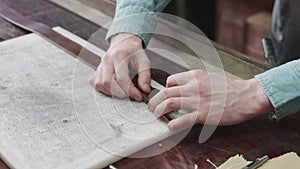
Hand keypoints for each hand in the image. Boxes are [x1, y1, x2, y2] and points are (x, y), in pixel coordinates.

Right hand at [90, 33, 150, 100]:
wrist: (124, 42)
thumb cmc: (133, 52)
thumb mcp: (143, 61)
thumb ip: (145, 76)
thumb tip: (145, 89)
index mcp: (119, 56)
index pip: (122, 78)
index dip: (130, 90)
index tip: (138, 96)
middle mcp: (107, 60)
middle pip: (107, 83)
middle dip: (119, 93)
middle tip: (130, 95)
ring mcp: (100, 65)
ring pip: (100, 84)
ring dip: (111, 92)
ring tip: (122, 92)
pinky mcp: (97, 70)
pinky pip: (95, 83)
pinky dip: (103, 89)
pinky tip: (113, 89)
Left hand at [148, 70, 273, 129]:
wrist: (247, 96)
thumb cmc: (230, 88)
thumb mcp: (210, 77)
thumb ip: (195, 81)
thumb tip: (182, 88)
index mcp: (195, 76)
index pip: (171, 80)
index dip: (164, 89)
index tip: (163, 96)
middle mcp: (193, 86)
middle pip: (165, 92)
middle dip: (154, 100)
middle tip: (152, 107)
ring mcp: (198, 100)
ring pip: (169, 103)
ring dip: (159, 110)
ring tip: (156, 115)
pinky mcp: (204, 114)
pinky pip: (183, 119)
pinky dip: (173, 123)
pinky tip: (171, 126)